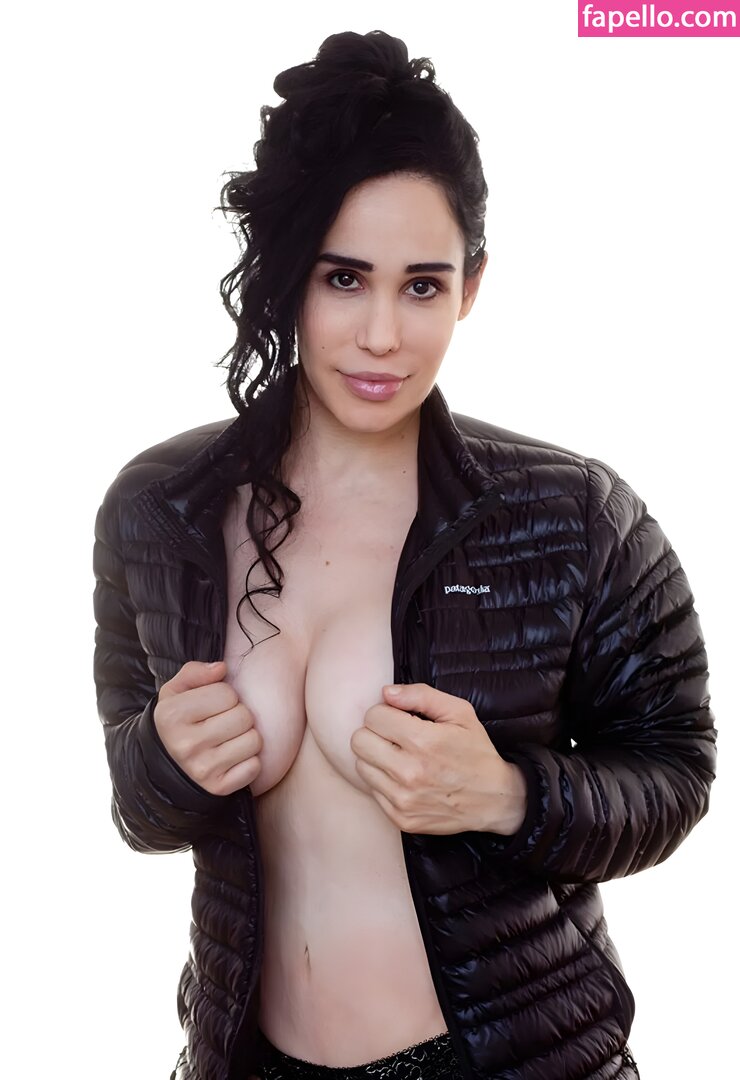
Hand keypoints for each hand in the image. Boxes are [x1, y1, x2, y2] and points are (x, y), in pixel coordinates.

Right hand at [153, 660, 261, 795]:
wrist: (169, 764)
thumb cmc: (180, 720)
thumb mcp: (176, 691)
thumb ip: (196, 672)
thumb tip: (222, 668)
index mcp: (172, 716)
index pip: (227, 693)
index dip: (225, 694)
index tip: (213, 704)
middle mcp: (185, 744)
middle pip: (244, 716)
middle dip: (239, 714)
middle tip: (224, 721)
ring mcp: (201, 769)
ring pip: (254, 740)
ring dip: (247, 736)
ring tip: (230, 737)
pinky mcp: (218, 788)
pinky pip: (255, 766)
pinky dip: (249, 761)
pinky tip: (232, 757)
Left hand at [349, 683, 526, 834]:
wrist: (494, 799)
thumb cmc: (475, 751)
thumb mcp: (459, 712)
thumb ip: (421, 695)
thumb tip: (386, 692)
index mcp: (424, 741)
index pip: (373, 716)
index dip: (386, 712)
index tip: (400, 718)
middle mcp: (410, 772)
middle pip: (359, 741)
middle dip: (375, 732)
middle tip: (395, 736)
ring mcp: (403, 799)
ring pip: (360, 765)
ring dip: (376, 757)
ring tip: (400, 756)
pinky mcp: (400, 818)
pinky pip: (371, 790)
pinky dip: (383, 780)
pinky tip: (404, 777)